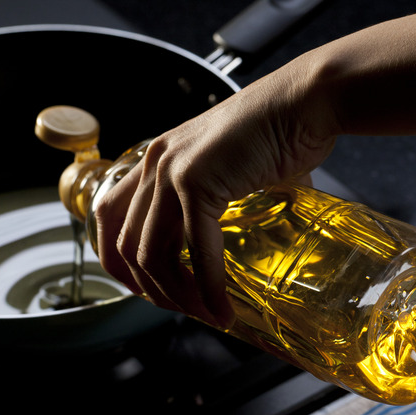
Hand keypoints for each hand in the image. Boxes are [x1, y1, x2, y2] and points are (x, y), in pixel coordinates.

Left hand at [94, 61, 336, 327]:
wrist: (306, 101)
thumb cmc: (277, 131)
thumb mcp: (229, 170)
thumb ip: (220, 202)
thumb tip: (241, 242)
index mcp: (156, 158)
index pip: (108, 214)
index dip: (115, 258)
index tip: (141, 287)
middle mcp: (154, 163)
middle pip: (127, 244)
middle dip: (151, 289)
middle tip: (184, 308)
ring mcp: (171, 171)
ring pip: (152, 254)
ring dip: (176, 295)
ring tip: (204, 313)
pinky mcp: (198, 181)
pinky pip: (196, 249)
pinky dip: (208, 286)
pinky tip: (221, 307)